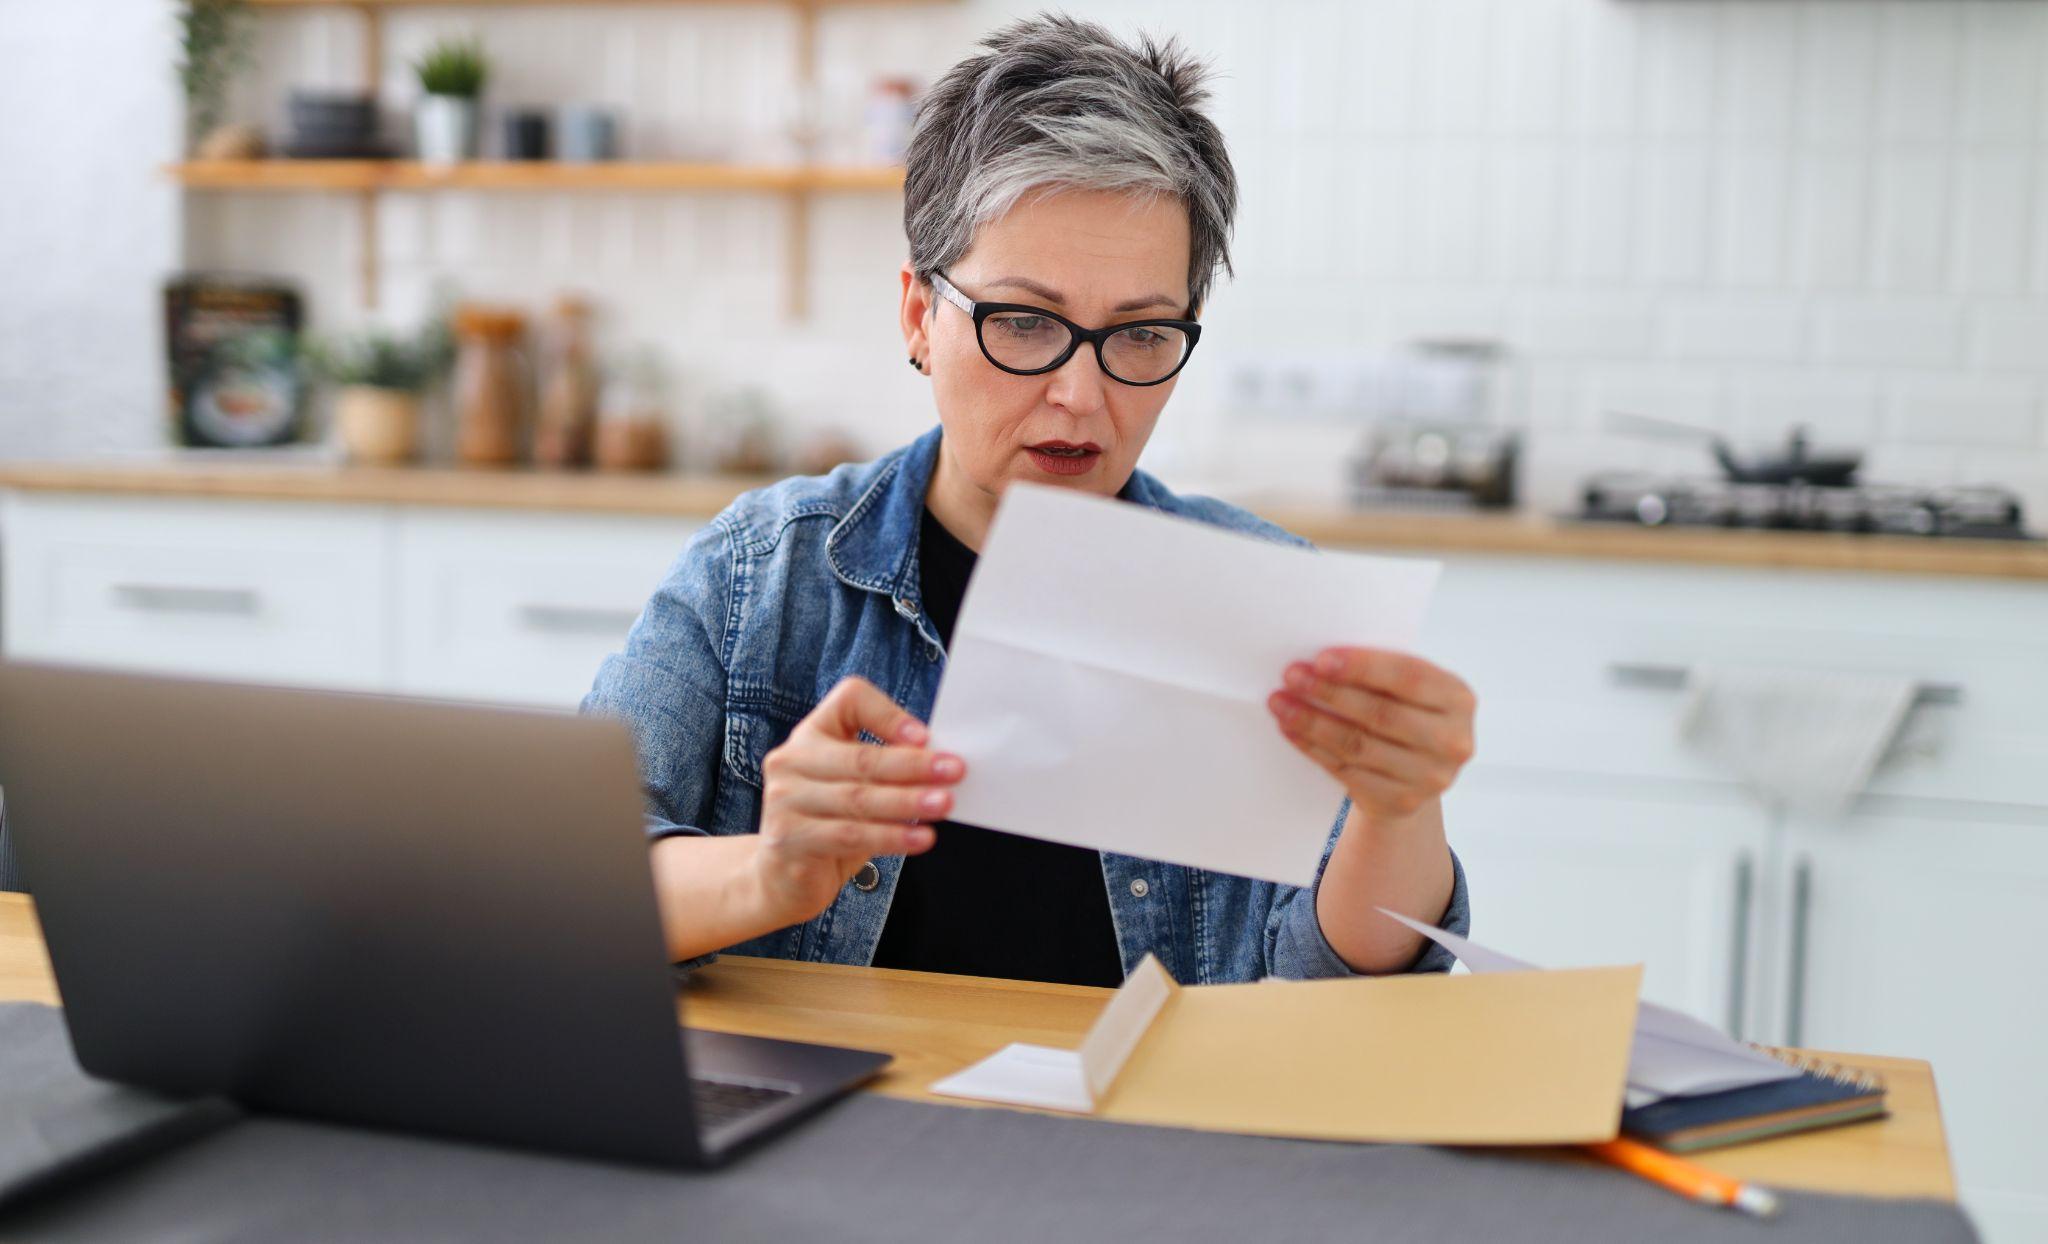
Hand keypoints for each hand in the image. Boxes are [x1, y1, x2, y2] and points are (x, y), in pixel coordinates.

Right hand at [753, 676, 962, 926]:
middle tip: (954, 771)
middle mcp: (792, 760)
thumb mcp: (857, 786)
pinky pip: (851, 835)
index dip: (888, 714)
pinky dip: (891, 837)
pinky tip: (921, 837)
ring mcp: (784, 799)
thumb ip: (885, 770)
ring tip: (944, 804)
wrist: (784, 876)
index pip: (849, 700)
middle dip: (913, 765)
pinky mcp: (789, 838)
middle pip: (860, 757)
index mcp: (812, 733)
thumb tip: (942, 764)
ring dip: (907, 802)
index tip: (925, 736)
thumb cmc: (832, 822)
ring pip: (858, 798)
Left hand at [1267, 648, 1475, 823]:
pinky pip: (1346, 771)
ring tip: (1280, 703)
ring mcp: (1429, 777)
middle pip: (1380, 714)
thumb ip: (1382, 674)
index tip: (1321, 658)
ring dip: (1312, 721)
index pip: (1409, 678)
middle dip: (1330, 693)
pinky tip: (1291, 730)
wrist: (1415, 775)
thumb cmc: (1405, 713)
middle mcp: (1453, 741)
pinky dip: (1313, 748)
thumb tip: (1320, 660)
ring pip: (1358, 744)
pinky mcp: (1400, 801)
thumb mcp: (1410, 691)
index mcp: (1459, 700)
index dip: (1363, 667)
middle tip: (1292, 676)